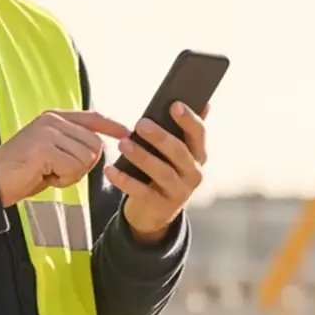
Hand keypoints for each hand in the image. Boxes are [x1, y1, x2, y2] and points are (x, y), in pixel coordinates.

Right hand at [0, 110, 128, 205]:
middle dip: (82, 166)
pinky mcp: (45, 147)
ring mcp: (48, 131)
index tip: (127, 133)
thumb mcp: (51, 152)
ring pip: (86, 158)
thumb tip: (101, 147)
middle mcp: (53, 120)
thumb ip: (72, 144)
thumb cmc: (23, 172)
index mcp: (54, 118)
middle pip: (95, 145)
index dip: (112, 126)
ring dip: (71, 174)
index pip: (92, 118)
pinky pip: (73, 168)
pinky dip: (63, 180)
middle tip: (56, 172)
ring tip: (48, 173)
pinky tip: (44, 176)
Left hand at [106, 102, 207, 241]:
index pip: (199, 134)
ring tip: (123, 144)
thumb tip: (205, 103)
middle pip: (180, 152)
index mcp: (198, 155)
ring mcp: (179, 192)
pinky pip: (142, 192)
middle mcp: (194, 173)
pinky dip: (125, 181)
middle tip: (141, 123)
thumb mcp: (177, 153)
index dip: (188, 120)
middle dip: (161, 137)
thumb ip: (185, 131)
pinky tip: (110, 169)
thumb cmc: (165, 170)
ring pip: (162, 172)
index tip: (175, 105)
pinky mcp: (160, 206)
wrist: (155, 212)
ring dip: (142, 157)